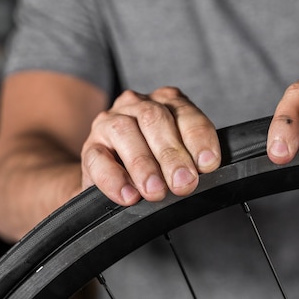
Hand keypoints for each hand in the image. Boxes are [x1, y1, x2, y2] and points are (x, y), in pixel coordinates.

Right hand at [81, 87, 220, 204]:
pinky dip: (114, 179)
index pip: (186, 113)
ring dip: (143, 165)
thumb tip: (202, 175)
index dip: (198, 138)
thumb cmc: (155, 165)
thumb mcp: (177, 157)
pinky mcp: (90, 148)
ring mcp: (109, 123)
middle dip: (172, 154)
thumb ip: (191, 160)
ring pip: (124, 132)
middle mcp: (137, 105)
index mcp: (166, 102)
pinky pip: (98, 159)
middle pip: (155, 119)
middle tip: (184, 183)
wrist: (112, 178)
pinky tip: (129, 196)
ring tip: (156, 191)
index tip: (208, 163)